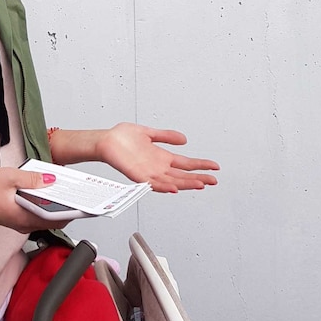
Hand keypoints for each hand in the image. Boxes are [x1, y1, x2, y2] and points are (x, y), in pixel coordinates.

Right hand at [0, 166, 69, 230]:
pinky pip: (34, 212)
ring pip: (43, 215)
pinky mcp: (14, 216)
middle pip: (51, 218)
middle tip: (75, 191)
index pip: (55, 219)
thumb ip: (32, 179)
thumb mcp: (9, 177)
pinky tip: (44, 190)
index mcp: (24, 217)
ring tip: (63, 188)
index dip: (71, 211)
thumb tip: (51, 180)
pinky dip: (42, 203)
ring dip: (54, 204)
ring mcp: (18, 221)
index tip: (83, 203)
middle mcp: (23, 223)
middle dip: (65, 206)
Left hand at [96, 123, 218, 192]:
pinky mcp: (139, 176)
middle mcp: (158, 167)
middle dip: (199, 177)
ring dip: (186, 184)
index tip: (215, 166)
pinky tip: (175, 187)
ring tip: (200, 184)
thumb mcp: (149, 133)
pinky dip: (165, 187)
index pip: (186, 163)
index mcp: (162, 157)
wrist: (106, 141)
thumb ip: (166, 136)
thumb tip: (184, 139)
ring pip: (172, 181)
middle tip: (214, 179)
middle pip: (183, 175)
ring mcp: (149, 173)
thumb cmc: (123, 138)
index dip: (200, 165)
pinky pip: (154, 184)